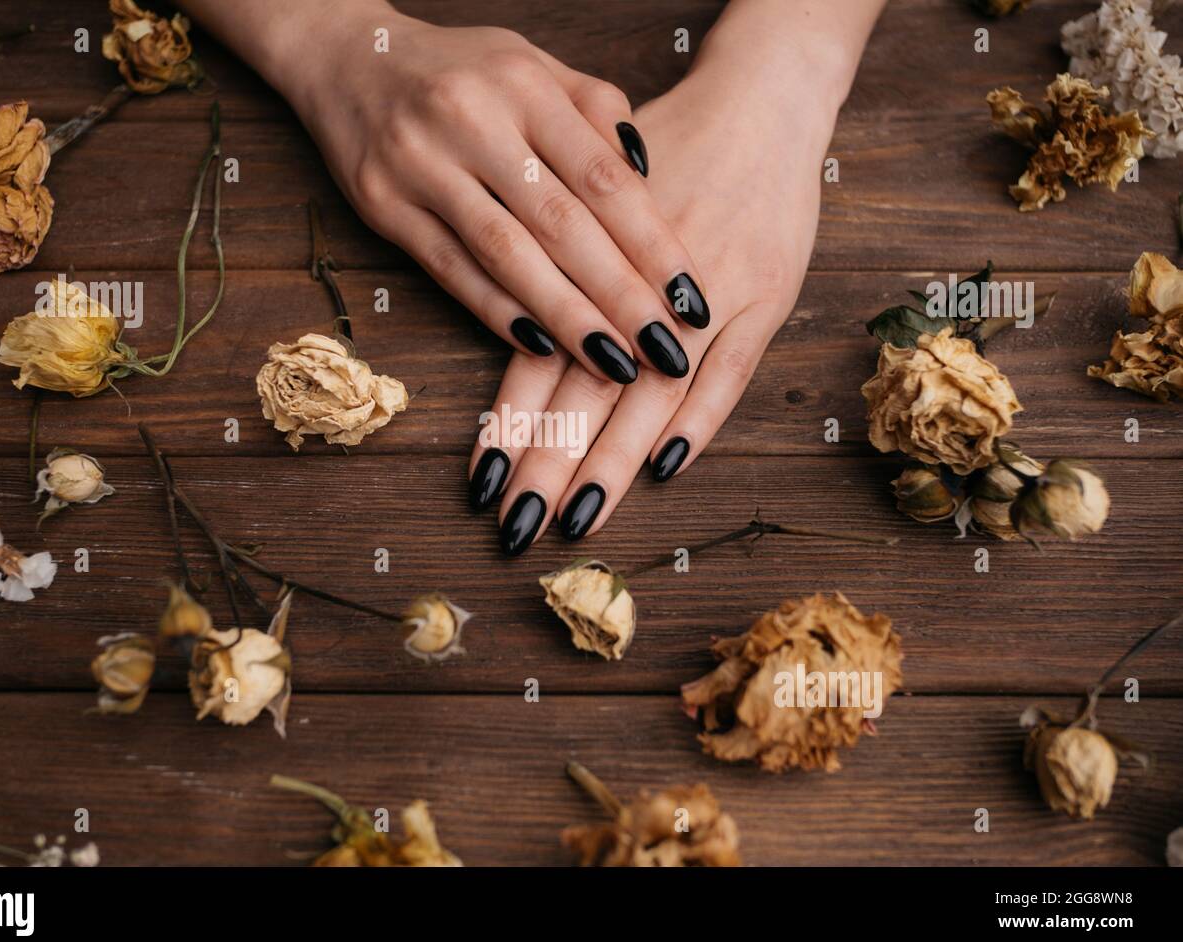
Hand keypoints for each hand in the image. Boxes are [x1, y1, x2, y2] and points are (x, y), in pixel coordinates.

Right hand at [269, 1, 709, 382]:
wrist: (350, 54)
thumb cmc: (462, 68)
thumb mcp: (534, 65)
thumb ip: (595, 112)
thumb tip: (652, 179)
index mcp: (525, 85)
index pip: (604, 178)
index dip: (653, 244)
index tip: (693, 298)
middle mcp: (473, 120)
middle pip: (562, 223)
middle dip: (620, 295)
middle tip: (665, 350)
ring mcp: (421, 163)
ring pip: (506, 254)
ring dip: (566, 316)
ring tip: (614, 363)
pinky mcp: (382, 203)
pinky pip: (449, 268)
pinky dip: (496, 310)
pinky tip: (541, 347)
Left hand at [467, 32, 852, 554]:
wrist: (758, 104)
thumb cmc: (663, 158)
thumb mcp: (592, 203)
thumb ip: (560, 274)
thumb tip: (520, 345)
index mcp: (587, 265)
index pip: (536, 362)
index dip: (510, 427)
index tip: (484, 487)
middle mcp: (638, 287)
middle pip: (585, 392)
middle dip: (548, 466)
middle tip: (518, 530)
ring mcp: (708, 297)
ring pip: (650, 395)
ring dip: (612, 462)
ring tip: (579, 518)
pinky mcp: (765, 299)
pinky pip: (730, 374)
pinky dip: (699, 421)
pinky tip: (666, 470)